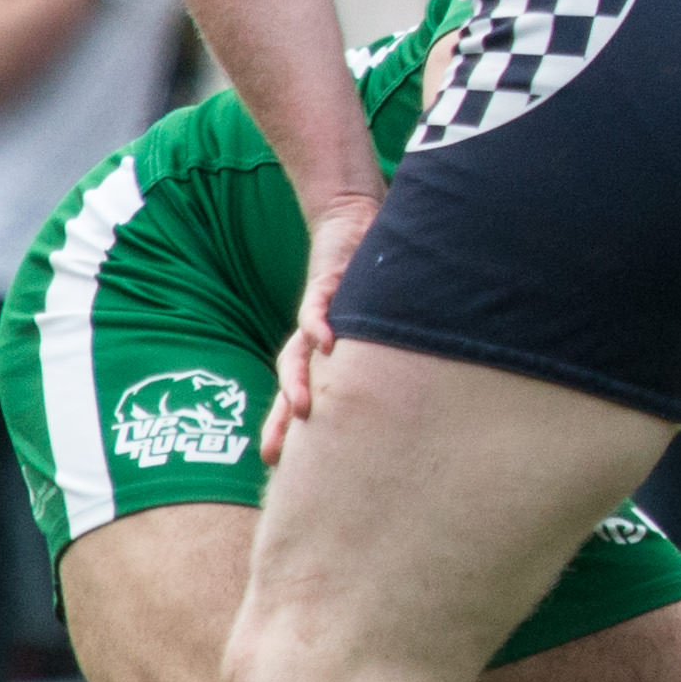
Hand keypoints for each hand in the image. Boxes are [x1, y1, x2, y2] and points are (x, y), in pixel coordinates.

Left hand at [265, 190, 381, 459]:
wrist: (355, 219)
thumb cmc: (373, 273)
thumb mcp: (376, 321)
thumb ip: (378, 353)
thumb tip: (407, 391)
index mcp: (325, 348)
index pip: (304, 390)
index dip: (288, 425)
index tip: (277, 461)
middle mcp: (316, 334)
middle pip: (291, 382)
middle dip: (280, 419)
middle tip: (273, 455)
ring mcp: (319, 311)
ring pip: (297, 353)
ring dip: (296, 382)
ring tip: (301, 410)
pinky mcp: (327, 282)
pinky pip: (317, 307)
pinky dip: (319, 325)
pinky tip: (325, 343)